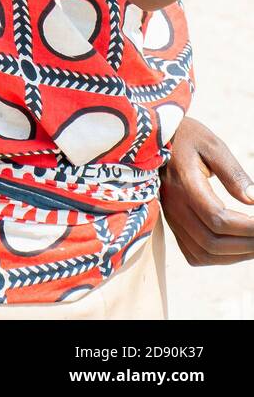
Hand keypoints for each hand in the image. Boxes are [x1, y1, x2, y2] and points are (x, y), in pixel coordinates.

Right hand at [160, 118, 253, 264]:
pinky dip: (217, 258)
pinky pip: (194, 254)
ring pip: (203, 253)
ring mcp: (171, 218)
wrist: (154, 139)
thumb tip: (253, 200)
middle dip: (245, 245)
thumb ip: (233, 173)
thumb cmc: (188, 138)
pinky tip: (235, 247)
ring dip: (233, 256)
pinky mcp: (172, 224)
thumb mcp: (212, 145)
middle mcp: (174, 206)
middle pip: (211, 242)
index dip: (246, 227)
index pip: (217, 219)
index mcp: (185, 183)